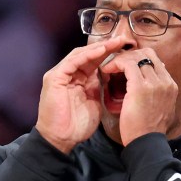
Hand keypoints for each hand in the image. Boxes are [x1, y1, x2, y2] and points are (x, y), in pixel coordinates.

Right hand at [36, 36, 126, 152]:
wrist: (61, 139)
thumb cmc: (77, 126)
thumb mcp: (94, 103)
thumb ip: (98, 88)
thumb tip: (109, 76)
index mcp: (77, 79)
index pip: (94, 62)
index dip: (110, 54)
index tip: (126, 50)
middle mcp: (68, 74)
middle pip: (88, 55)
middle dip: (106, 47)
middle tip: (123, 40)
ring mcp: (59, 75)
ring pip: (80, 55)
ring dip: (98, 48)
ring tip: (114, 43)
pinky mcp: (54, 78)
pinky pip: (72, 62)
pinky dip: (86, 55)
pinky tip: (101, 51)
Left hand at [102, 49, 177, 144]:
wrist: (146, 143)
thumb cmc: (147, 130)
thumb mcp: (158, 108)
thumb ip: (156, 93)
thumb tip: (147, 82)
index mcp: (170, 86)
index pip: (155, 60)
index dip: (138, 59)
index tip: (125, 66)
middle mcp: (165, 81)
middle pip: (147, 54)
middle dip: (129, 55)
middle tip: (115, 64)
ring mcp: (155, 83)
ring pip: (136, 57)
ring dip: (120, 59)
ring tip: (109, 67)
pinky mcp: (141, 87)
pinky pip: (127, 65)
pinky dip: (115, 64)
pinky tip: (106, 70)